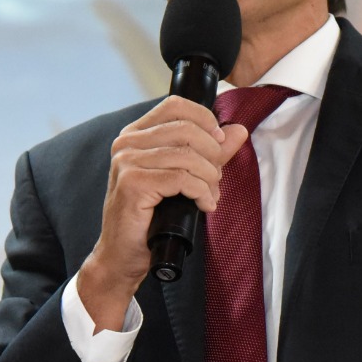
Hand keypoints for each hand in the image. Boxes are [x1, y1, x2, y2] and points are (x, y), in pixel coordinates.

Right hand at [76, 96, 248, 331]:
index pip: (176, 105)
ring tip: (210, 195)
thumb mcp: (183, 178)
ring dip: (209, 178)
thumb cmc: (150, 218)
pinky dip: (201, 192)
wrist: (123, 255)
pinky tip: (204, 205)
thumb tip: (238, 131)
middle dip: (212, 155)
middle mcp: (126, 143)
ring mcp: (126, 162)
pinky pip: (181, 178)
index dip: (205, 120)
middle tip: (216, 179)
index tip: (219, 143)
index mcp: (136, 134)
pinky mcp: (132, 184)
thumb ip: (210, 152)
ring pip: (187, 155)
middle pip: (186, 129)